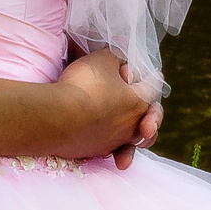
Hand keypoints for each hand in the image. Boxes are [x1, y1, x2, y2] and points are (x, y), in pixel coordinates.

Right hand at [54, 49, 157, 165]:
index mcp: (138, 102)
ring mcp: (113, 141)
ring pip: (133, 140)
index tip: (155, 75)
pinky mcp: (95, 150)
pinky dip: (114, 148)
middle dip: (153, 116)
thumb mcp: (102, 60)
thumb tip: (121, 66)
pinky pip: (111, 148)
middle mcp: (131, 125)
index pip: (153, 87)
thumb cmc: (83, 84)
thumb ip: (116, 59)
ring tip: (140, 137)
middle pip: (149, 119)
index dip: (152, 77)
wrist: (56, 116)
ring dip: (137, 139)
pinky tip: (110, 149)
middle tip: (149, 115)